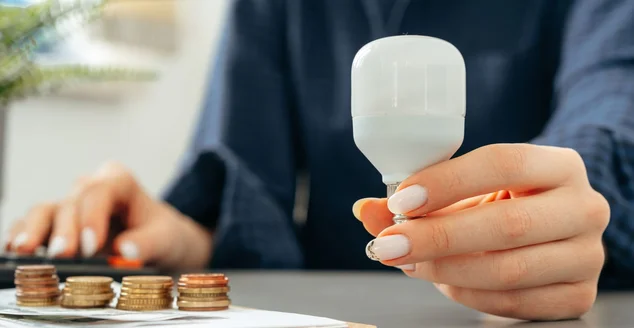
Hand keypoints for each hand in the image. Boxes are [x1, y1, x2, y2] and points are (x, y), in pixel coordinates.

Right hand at [3, 162, 212, 269]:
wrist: (158, 245)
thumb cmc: (162, 235)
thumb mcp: (168, 239)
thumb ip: (150, 243)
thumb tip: (125, 250)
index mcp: (120, 182)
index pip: (100, 191)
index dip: (92, 217)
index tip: (92, 246)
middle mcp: (90, 189)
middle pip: (71, 203)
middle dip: (65, 230)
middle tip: (62, 255)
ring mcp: (71, 206)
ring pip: (45, 211)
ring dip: (34, 231)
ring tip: (25, 252)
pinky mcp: (56, 226)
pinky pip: (31, 226)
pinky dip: (21, 236)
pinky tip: (14, 252)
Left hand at [354, 144, 608, 320]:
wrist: (551, 230)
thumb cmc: (502, 202)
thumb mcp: (466, 191)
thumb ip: (416, 199)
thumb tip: (365, 211)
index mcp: (558, 165)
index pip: (503, 163)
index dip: (447, 182)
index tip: (402, 200)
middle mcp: (584, 207)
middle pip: (507, 225)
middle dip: (437, 237)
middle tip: (389, 244)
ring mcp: (588, 255)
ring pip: (509, 270)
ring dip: (446, 270)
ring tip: (410, 262)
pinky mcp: (580, 296)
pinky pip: (515, 303)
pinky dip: (469, 296)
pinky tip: (444, 282)